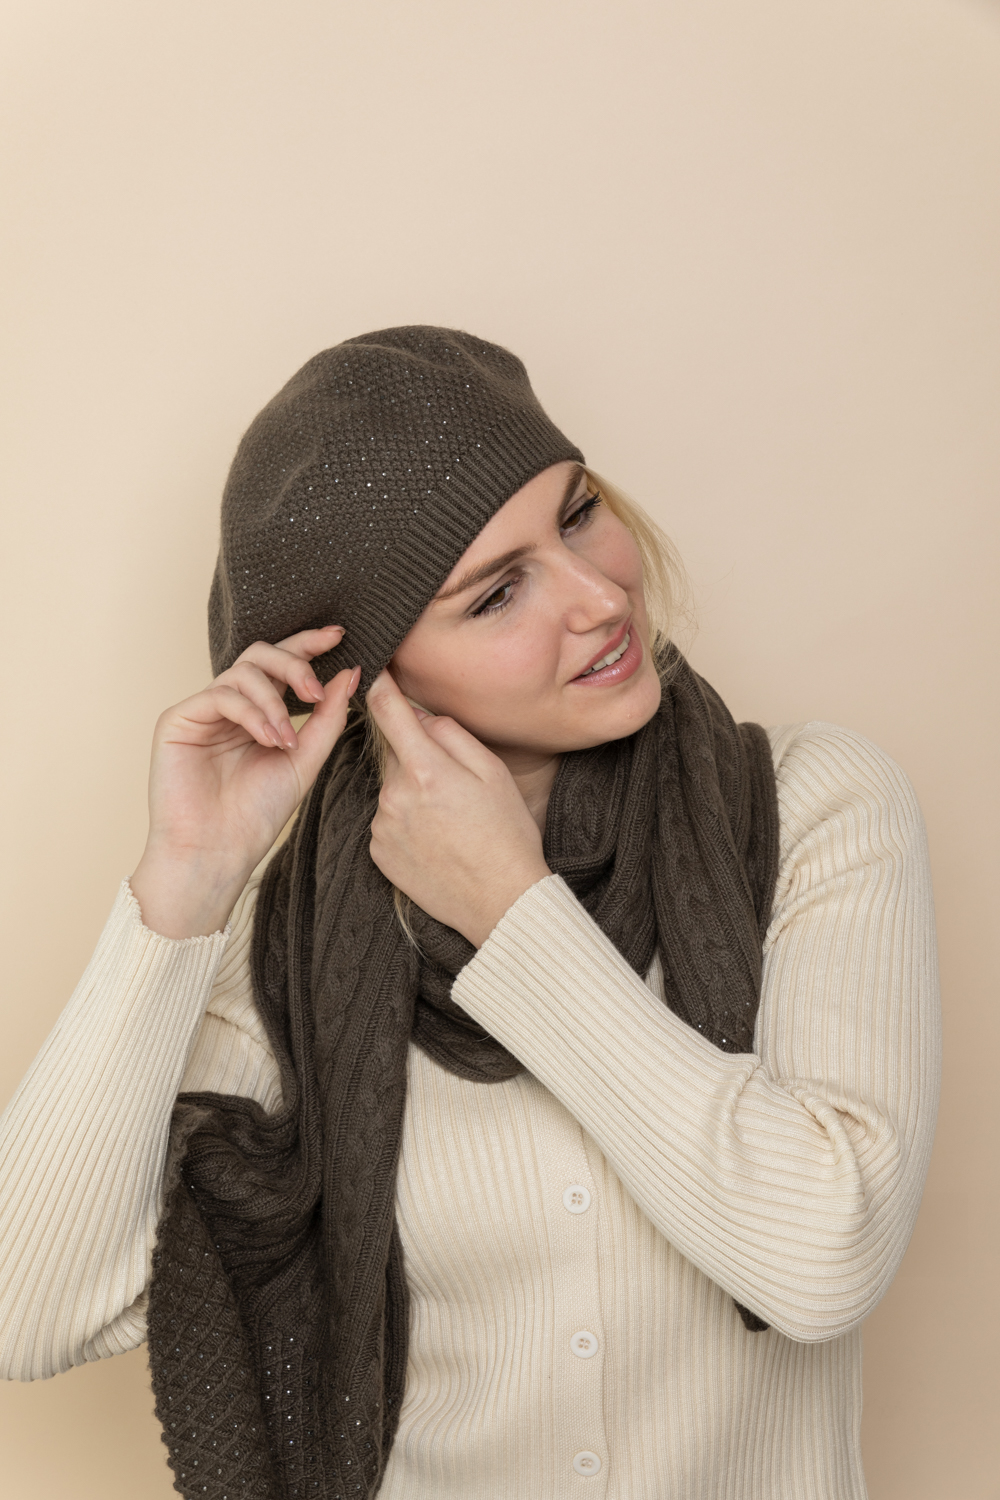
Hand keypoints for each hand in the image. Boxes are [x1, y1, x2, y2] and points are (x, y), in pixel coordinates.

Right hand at [131, 625, 358, 935]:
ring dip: (275, 701)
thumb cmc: (257, 814)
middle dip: (295, 662)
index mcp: (257, 713)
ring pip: (244, 671)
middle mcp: (229, 707)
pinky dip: (253, 713)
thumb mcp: (305, 760)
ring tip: (287, 739)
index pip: (282, 666)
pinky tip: (269, 740)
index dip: (309, 645)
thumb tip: (350, 673)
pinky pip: (221, 694)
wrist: (217, 853)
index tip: (341, 635)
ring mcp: (202, 711)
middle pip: (261, 654)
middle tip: (316, 689)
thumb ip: (327, 718)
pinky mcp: (177, 719)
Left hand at [366, 671, 550, 946]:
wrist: (499, 902)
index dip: (380, 685)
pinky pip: (387, 820)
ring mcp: (381, 825)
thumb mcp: (492, 772)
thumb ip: (452, 735)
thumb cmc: (506, 834)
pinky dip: (405, 822)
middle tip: (454, 785)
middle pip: (395, 753)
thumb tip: (422, 716)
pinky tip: (435, 841)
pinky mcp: (377, 851)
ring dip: (412, 792)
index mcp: (425, 769)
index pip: (387, 710)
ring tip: (449, 821)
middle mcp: (394, 795)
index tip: (375, 670)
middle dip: (418, 757)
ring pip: (392, 789)